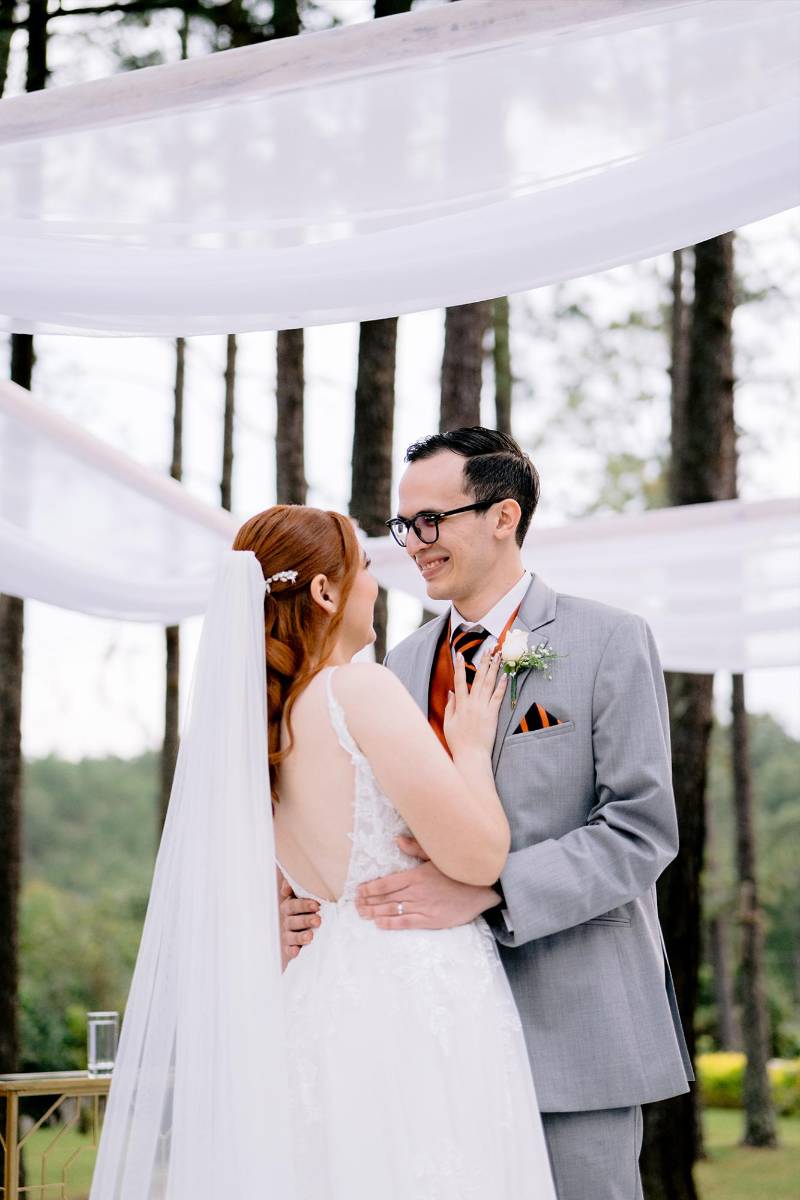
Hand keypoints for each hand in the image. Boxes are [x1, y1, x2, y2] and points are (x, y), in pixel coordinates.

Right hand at [279, 877, 320, 961]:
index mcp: (291, 906)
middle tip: (318, 920)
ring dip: (300, 936)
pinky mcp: (291, 947)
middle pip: (292, 921)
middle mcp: (288, 920)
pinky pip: (288, 950)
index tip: (316, 906)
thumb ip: (295, 885)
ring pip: (290, 936)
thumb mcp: (306, 892)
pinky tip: (297, 951)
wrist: (318, 921)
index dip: (303, 905)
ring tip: (310, 936)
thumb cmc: (314, 904)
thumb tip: (285, 890)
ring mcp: (289, 934)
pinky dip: (291, 951)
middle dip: (305, 920)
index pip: (293, 905)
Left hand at [355, 836, 500, 929]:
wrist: (482, 889)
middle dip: (368, 901)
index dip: (370, 888)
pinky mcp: (431, 920)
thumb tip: (397, 839)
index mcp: (416, 875)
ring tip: (362, 914)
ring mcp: (423, 907)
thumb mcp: (437, 855)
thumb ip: (415, 848)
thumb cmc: (459, 871)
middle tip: (354, 905)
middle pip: (386, 898)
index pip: (386, 883)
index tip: (359, 890)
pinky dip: (391, 923)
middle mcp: (416, 892)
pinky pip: (406, 923)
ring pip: (393, 910)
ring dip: (375, 913)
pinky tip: (379, 924)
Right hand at [443, 647, 506, 758]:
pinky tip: (505, 675)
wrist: (471, 755)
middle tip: (488, 648)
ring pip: (489, 684)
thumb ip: (450, 706)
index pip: (460, 681)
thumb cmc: (458, 742)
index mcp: (460, 705)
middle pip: (479, 678)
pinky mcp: (493, 714)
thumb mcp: (448, 723)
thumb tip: (451, 691)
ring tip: (498, 656)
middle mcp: (472, 703)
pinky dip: (502, 685)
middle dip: (483, 661)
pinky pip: (498, 697)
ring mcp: (484, 708)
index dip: (460, 667)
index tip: (460, 654)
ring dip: (494, 668)